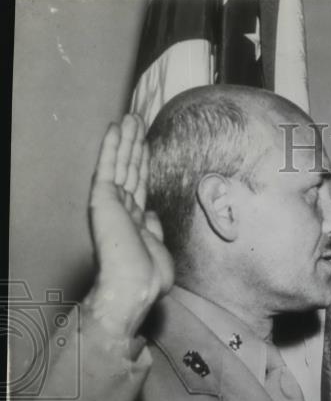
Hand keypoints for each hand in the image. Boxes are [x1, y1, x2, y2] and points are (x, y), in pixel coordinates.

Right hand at [86, 113, 173, 338]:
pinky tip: (115, 128)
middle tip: (138, 120)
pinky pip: (109, 166)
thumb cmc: (149, 276)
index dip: (143, 163)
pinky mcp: (104, 198)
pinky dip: (111, 146)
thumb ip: (153, 228)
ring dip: (126, 138)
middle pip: (130, 168)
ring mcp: (112, 202)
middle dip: (134, 144)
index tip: (145, 144)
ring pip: (122, 162)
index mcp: (135, 221)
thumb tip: (151, 213)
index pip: (140, 184)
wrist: (134, 284)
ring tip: (131, 116)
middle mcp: (122, 208)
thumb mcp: (158, 248)